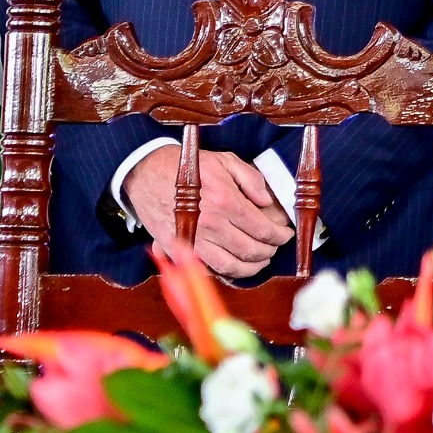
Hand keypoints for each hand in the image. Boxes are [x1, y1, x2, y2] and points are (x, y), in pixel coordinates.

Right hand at [125, 146, 292, 279]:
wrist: (147, 172)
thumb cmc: (187, 165)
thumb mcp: (224, 160)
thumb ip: (251, 180)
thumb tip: (268, 202)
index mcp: (226, 201)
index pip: (263, 229)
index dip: (279, 236)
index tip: (285, 234)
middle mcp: (212, 224)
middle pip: (251, 251)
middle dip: (269, 251)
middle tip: (274, 246)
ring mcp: (195, 240)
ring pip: (232, 266)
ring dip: (252, 268)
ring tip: (260, 261)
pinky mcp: (180, 249)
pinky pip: (209, 269)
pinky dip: (226, 272)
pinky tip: (236, 265)